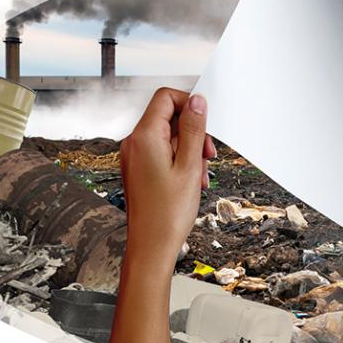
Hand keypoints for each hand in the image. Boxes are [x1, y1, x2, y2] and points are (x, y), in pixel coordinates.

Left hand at [120, 89, 215, 260]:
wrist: (151, 245)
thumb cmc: (167, 212)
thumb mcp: (190, 165)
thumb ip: (194, 129)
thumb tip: (197, 101)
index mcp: (144, 137)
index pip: (166, 98)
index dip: (189, 104)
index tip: (206, 122)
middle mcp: (134, 143)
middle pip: (168, 117)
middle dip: (193, 132)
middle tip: (208, 155)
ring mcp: (134, 156)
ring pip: (168, 137)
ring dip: (189, 149)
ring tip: (200, 174)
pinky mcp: (138, 168)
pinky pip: (161, 152)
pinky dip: (179, 160)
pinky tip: (190, 180)